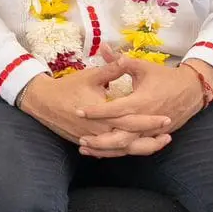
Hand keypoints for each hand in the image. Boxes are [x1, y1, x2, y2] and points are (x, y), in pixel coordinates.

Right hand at [17, 63, 171, 153]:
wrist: (43, 102)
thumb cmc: (68, 88)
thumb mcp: (91, 76)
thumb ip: (111, 69)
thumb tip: (125, 58)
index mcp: (102, 115)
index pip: (131, 121)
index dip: (150, 121)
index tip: (166, 117)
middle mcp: (99, 131)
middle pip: (131, 141)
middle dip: (151, 139)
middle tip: (169, 133)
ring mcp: (93, 140)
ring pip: (122, 150)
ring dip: (142, 148)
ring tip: (159, 142)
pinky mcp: (89, 143)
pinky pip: (111, 152)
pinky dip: (125, 151)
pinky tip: (137, 147)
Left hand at [76, 56, 212, 154]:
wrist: (193, 90)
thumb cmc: (165, 77)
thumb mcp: (143, 67)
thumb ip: (121, 61)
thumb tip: (104, 48)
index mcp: (141, 102)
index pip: (115, 109)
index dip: (96, 111)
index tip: (79, 111)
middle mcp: (146, 120)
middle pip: (120, 136)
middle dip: (99, 140)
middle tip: (80, 139)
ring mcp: (152, 131)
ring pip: (127, 146)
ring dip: (106, 150)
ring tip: (86, 150)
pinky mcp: (155, 136)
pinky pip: (135, 148)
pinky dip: (119, 152)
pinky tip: (103, 153)